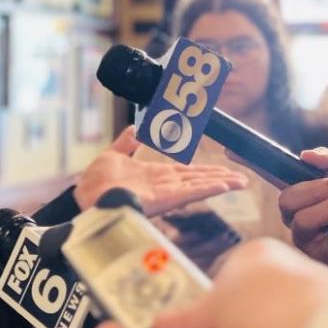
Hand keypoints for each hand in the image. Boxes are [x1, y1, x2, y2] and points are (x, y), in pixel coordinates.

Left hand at [75, 126, 247, 215]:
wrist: (84, 197)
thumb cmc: (95, 182)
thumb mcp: (113, 155)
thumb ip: (127, 143)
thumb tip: (137, 128)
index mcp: (154, 176)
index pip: (186, 172)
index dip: (205, 170)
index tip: (223, 169)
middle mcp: (163, 185)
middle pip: (198, 180)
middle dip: (221, 178)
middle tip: (243, 177)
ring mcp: (165, 193)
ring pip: (198, 186)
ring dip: (220, 183)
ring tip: (241, 181)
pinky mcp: (163, 199)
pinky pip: (189, 193)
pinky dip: (207, 189)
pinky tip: (224, 186)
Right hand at [276, 149, 327, 274]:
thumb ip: (326, 161)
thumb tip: (306, 156)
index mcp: (299, 201)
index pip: (277, 183)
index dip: (264, 172)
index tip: (260, 162)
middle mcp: (298, 222)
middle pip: (288, 203)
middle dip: (313, 190)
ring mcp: (311, 244)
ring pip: (306, 223)